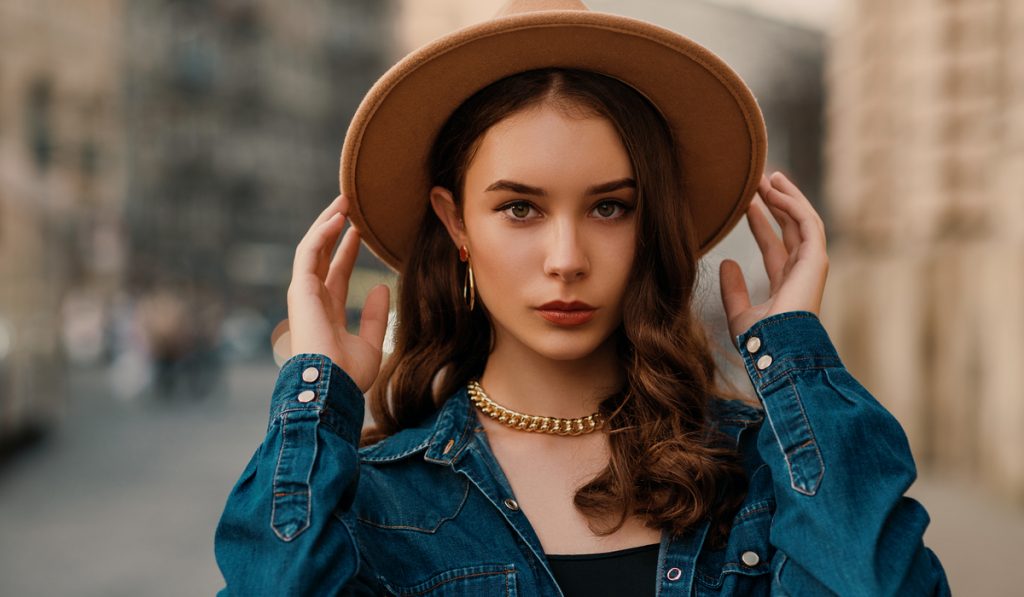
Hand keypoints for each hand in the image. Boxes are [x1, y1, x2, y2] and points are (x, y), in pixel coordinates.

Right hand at [287, 194, 389, 391]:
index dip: (347, 251)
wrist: (332, 386)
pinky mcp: (300, 289)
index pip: (337, 274)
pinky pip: (308, 252)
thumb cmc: (349, 375)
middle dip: (334, 230)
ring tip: (344, 201)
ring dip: (326, 223)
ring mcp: (304, 294)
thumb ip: (377, 316)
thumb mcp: (372, 343)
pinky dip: (321, 232)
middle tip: (349, 205)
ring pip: (312, 249)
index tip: (360, 231)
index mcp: (328, 314)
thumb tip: (383, 287)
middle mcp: (313, 301)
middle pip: (322, 256)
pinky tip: (337, 217)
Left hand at [719, 172, 828, 339]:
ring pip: (802, 220)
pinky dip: (793, 204)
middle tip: (758, 180)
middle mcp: (802, 272)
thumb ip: (733, 289)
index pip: (774, 245)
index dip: (761, 223)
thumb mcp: (739, 313)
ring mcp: (812, 265)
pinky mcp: (817, 259)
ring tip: (768, 176)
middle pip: (791, 228)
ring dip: (786, 197)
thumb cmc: (760, 341)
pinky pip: (807, 222)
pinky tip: (775, 191)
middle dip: (776, 203)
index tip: (746, 204)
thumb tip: (726, 263)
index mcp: (786, 284)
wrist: (776, 349)